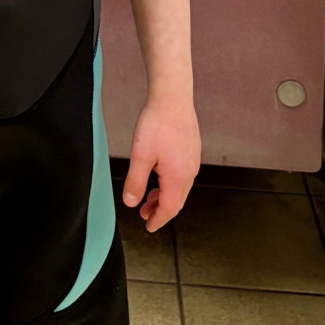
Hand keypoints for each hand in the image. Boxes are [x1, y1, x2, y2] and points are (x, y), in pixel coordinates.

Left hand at [122, 95, 200, 231]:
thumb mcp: (140, 155)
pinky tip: (160, 176)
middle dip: (160, 210)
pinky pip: (183, 175)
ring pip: (180, 188)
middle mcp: (189, 172)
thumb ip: (136, 182)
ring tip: (149, 197)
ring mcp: (193, 160)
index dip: (158, 220)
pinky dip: (171, 184)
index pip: (169, 208)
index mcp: (178, 177)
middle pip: (176, 200)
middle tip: (145, 214)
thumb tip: (131, 202)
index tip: (149, 227)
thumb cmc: (157, 123)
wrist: (172, 97)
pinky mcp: (192, 150)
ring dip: (165, 196)